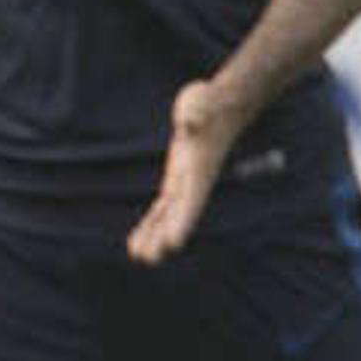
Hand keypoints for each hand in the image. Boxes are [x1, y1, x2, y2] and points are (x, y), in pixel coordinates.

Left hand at [127, 79, 244, 261]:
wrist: (221, 105)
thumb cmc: (211, 103)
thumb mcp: (202, 101)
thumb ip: (196, 112)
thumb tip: (189, 118)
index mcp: (200, 168)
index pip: (192, 198)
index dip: (183, 220)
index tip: (174, 243)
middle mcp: (194, 181)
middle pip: (179, 215)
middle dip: (164, 237)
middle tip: (148, 259)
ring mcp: (184, 182)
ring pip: (168, 216)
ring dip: (154, 235)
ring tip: (139, 257)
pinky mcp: (176, 179)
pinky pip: (162, 207)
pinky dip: (152, 223)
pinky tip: (140, 239)